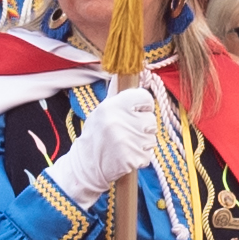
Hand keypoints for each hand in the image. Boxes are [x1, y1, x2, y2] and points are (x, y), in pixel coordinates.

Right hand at [49, 83, 168, 209]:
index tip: (138, 112)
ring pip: (152, 138)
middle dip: (143, 127)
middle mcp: (120, 121)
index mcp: (112, 106)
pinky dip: (141, 157)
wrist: (86, 166)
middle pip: (151, 120)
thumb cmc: (96, 136)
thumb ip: (118, 96)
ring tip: (125, 145)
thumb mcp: (102, 111)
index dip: (144, 106)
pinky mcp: (132, 158)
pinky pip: (148, 155)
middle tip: (128, 133)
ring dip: (143, 143)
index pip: (145, 97)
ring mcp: (127, 141)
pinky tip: (126, 156)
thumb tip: (128, 73)